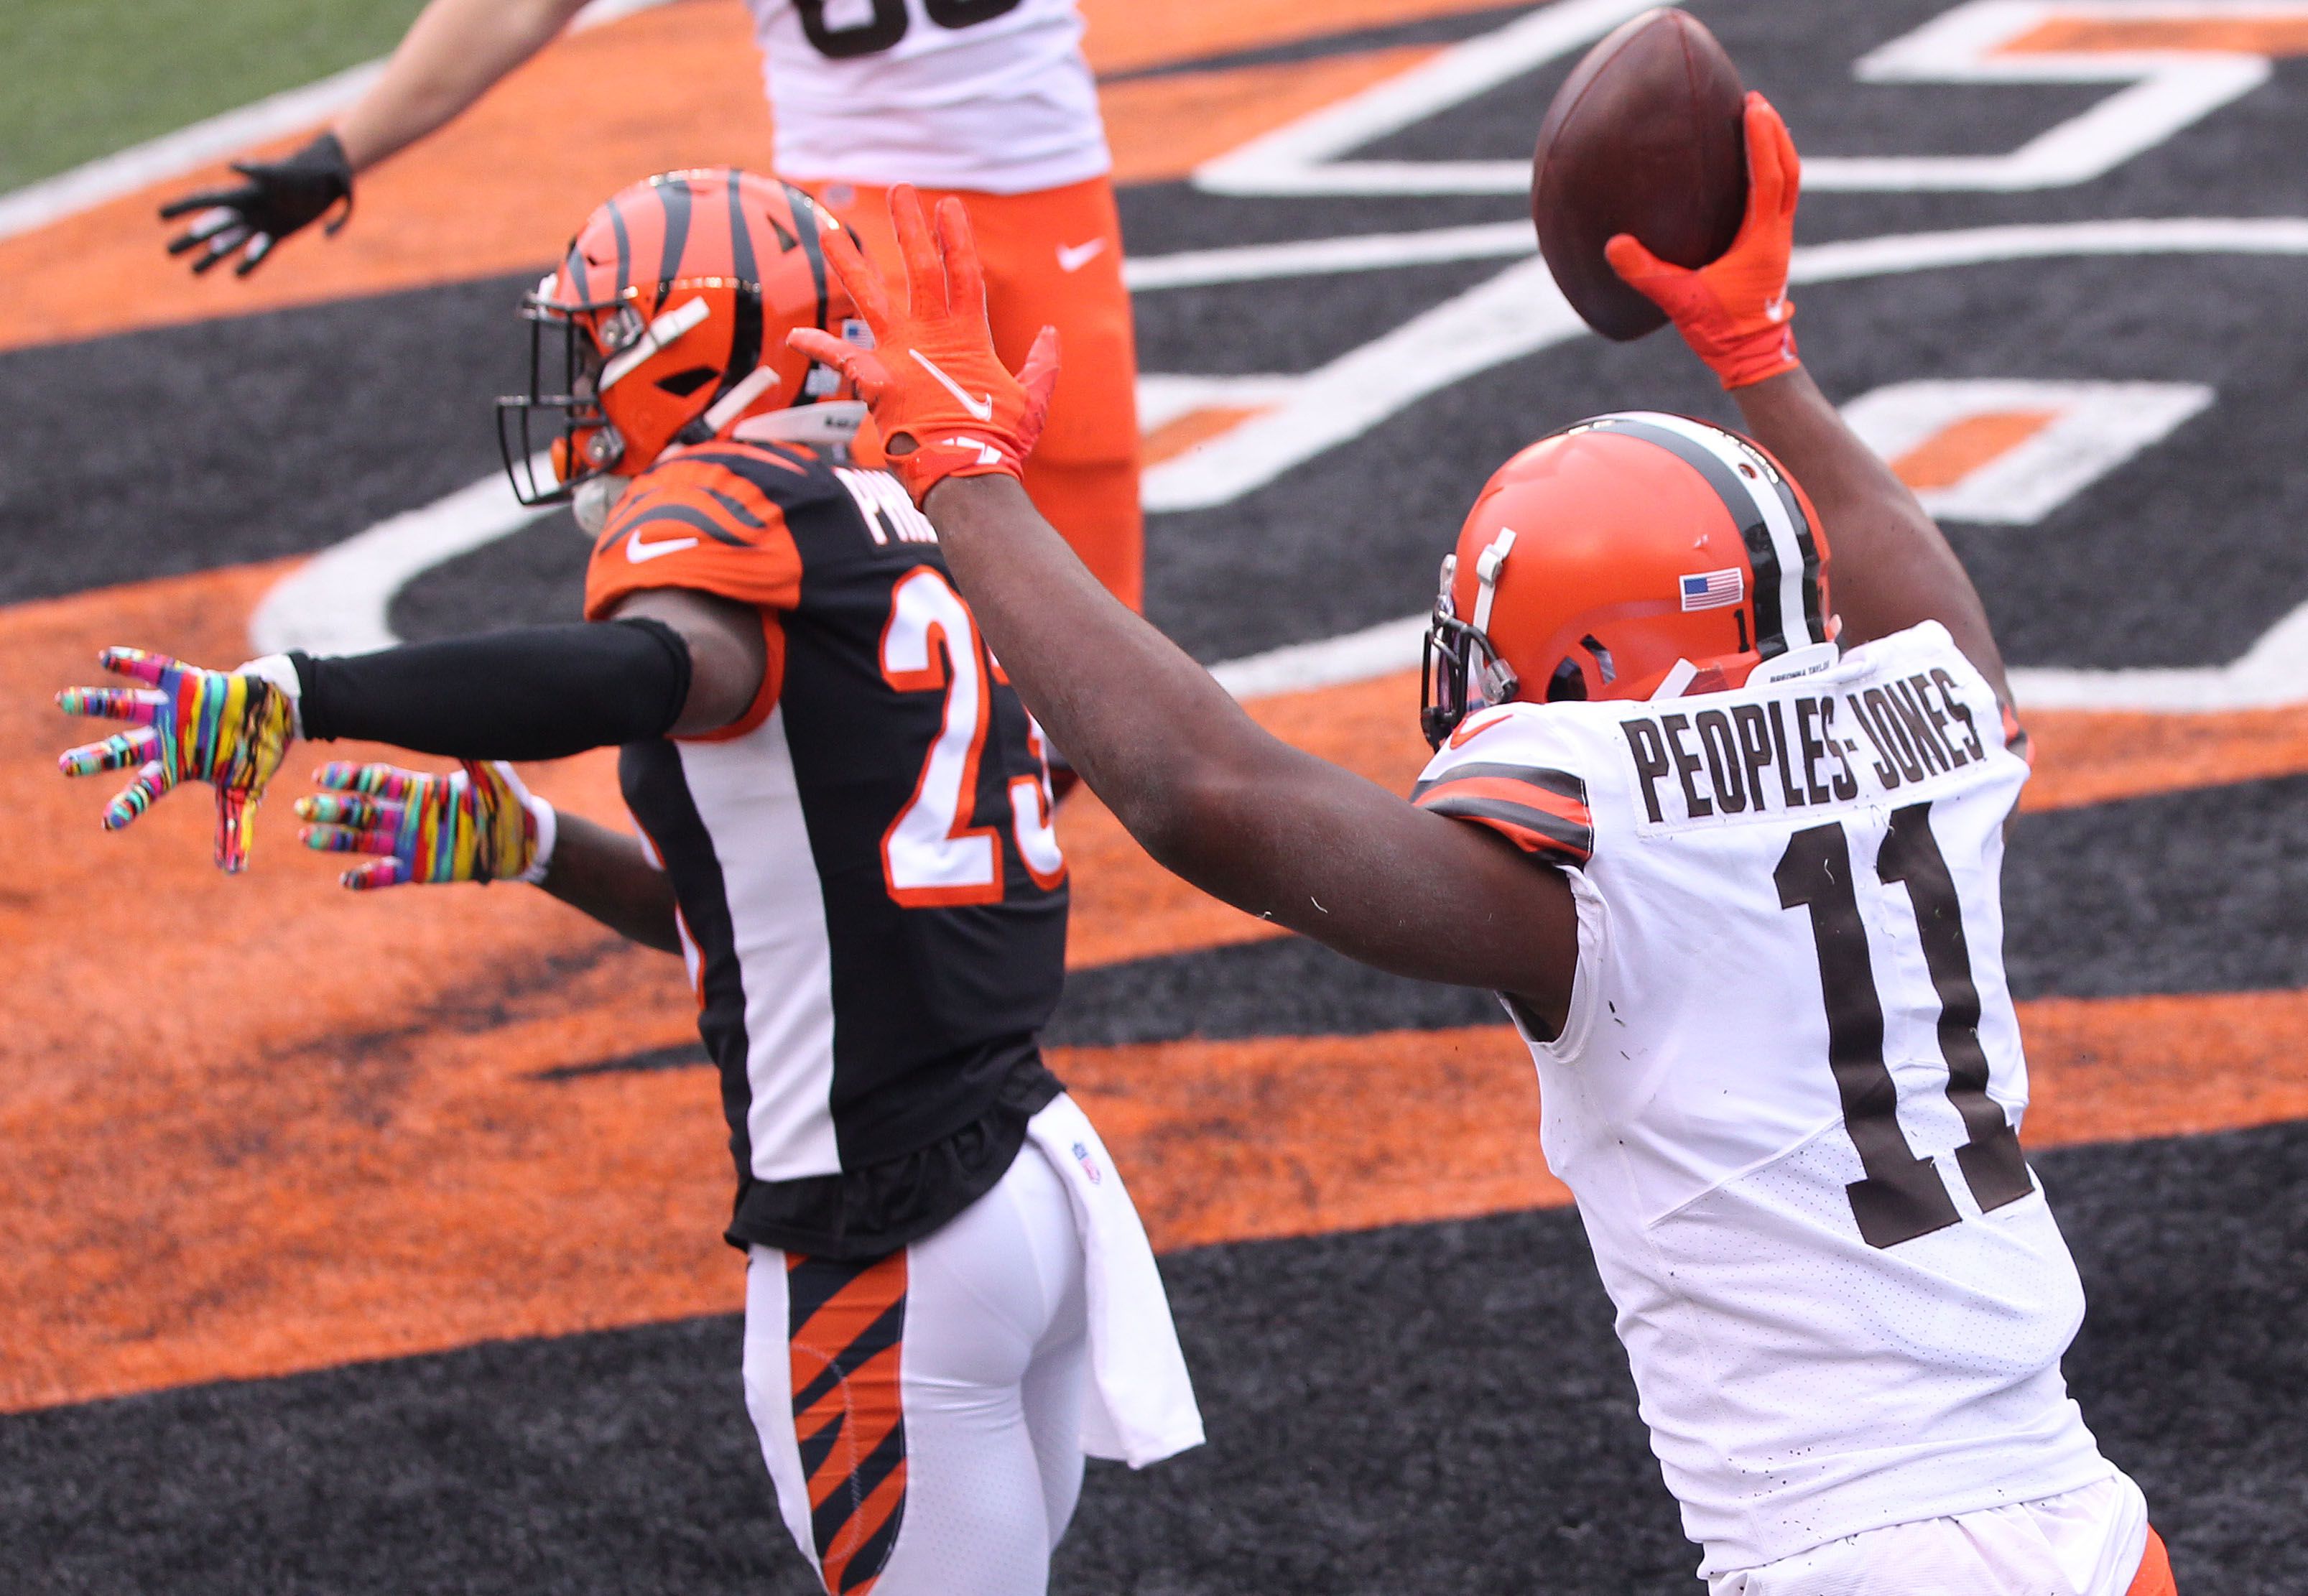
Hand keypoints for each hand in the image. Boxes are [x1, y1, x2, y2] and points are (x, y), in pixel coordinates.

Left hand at [57, 648, 297, 871]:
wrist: (273, 709)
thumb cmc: (253, 751)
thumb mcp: (243, 792)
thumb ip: (234, 828)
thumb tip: (232, 872)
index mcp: (176, 767)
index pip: (146, 790)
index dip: (128, 805)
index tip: (108, 823)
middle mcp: (164, 739)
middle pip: (122, 750)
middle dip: (94, 759)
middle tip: (65, 767)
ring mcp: (170, 709)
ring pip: (125, 708)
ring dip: (96, 704)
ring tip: (61, 701)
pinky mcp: (182, 681)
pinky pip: (153, 670)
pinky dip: (131, 664)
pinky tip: (105, 658)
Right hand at [158, 132, 353, 276]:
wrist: (329, 177)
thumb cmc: (305, 172)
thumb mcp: (282, 172)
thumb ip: (258, 171)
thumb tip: (232, 166)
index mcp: (244, 193)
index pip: (207, 200)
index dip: (183, 207)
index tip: (160, 215)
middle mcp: (249, 210)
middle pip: (214, 227)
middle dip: (191, 240)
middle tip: (168, 253)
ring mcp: (263, 223)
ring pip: (232, 244)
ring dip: (213, 257)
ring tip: (193, 272)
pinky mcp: (280, 234)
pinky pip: (260, 252)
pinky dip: (249, 263)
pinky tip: (236, 275)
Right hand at [295, 760, 551, 889]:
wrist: (521, 840)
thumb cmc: (506, 802)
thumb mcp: (492, 775)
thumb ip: (473, 754)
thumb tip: (462, 721)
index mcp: (419, 789)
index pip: (376, 780)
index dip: (350, 778)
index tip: (322, 775)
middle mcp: (406, 815)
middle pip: (360, 810)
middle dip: (330, 809)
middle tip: (300, 807)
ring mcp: (408, 843)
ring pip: (362, 841)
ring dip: (334, 839)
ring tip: (305, 836)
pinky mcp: (416, 870)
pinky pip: (384, 876)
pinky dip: (365, 879)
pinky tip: (344, 880)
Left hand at [786, 185, 1058, 504]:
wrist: (967, 473)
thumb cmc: (999, 440)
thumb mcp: (1032, 398)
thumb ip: (1041, 364)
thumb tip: (1052, 335)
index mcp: (970, 334)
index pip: (964, 271)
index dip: (957, 236)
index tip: (949, 205)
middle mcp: (932, 334)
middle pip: (920, 268)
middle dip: (910, 226)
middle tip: (900, 190)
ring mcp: (901, 355)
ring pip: (870, 296)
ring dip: (850, 263)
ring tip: (829, 233)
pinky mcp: (877, 382)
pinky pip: (841, 359)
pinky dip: (819, 347)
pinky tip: (795, 336)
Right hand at [1606, 93, 1800, 389]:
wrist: (1754, 360)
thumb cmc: (1722, 333)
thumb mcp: (1680, 302)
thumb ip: (1647, 273)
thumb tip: (1613, 244)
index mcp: (1762, 238)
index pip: (1768, 176)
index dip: (1761, 138)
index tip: (1752, 105)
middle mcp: (1778, 234)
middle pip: (1788, 169)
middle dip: (1774, 133)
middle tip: (1756, 102)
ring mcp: (1779, 241)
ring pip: (1788, 183)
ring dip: (1776, 150)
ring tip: (1758, 124)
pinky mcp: (1773, 250)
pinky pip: (1779, 200)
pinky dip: (1770, 174)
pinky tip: (1749, 170)